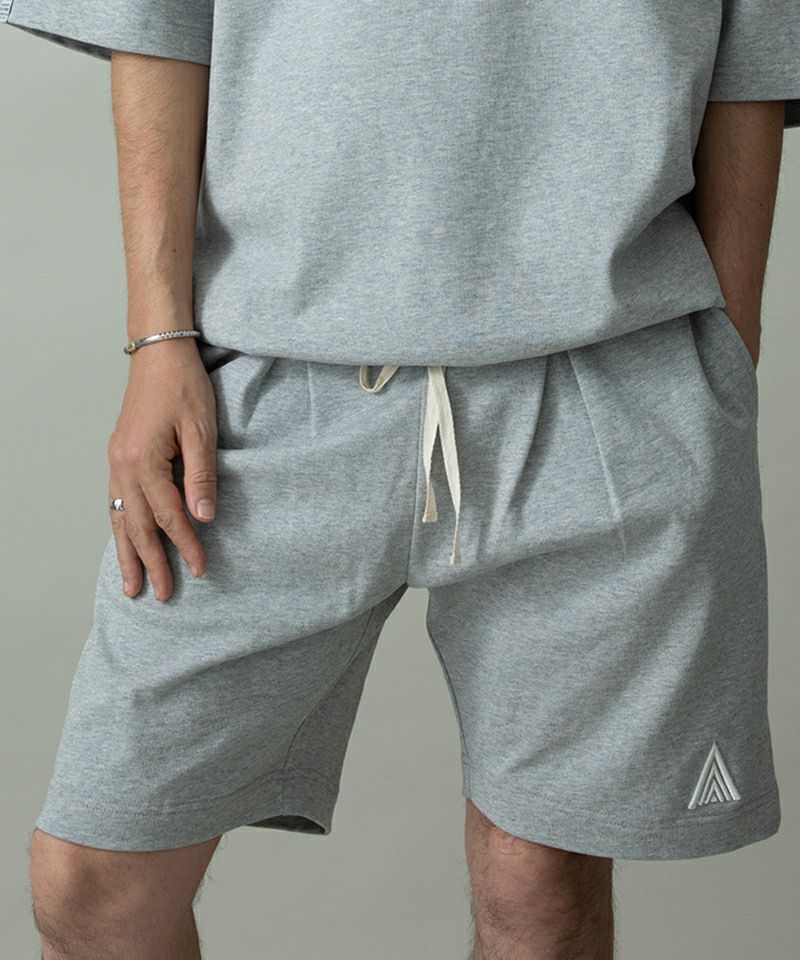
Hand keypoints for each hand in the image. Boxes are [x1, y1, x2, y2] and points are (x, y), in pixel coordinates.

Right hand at [107, 336, 216, 600]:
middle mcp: (123, 466)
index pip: (168, 516)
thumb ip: (201, 478)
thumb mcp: (202, 431)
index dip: (185, 545)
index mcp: (144, 461)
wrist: (159, 353)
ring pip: (121, 517)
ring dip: (127, 552)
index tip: (200, 570)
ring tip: (131, 585)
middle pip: (137, 525)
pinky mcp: (120, 456)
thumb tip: (203, 519)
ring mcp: (117, 461)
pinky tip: (124, 541)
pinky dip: (121, 526)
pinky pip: (117, 501)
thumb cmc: (184, 386)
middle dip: (151, 562)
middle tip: (162, 595)